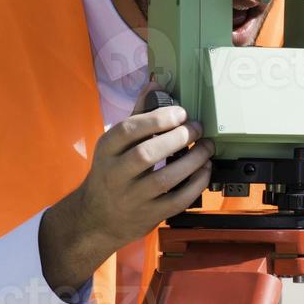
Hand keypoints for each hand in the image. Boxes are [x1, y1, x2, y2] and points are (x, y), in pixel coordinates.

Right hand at [39, 86, 214, 294]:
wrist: (96, 218)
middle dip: (178, 138)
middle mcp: (115, 175)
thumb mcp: (114, 145)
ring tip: (207, 147)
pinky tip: (205, 170)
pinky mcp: (148, 216)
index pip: (128, 130)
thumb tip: (156, 84)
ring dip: (193, 161)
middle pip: (147, 154)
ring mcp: (132, 198)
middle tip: (198, 128)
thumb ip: (136, 115)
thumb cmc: (111, 173)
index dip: (157, 119)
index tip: (180, 113)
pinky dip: (196, 184)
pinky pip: (177, 200)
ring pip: (165, 179)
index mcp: (106, 150)